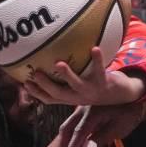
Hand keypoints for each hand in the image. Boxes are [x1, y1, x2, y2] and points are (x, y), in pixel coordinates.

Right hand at [22, 47, 145, 106]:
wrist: (120, 94)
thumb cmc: (95, 86)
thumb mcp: (79, 85)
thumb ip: (66, 78)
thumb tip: (50, 60)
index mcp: (71, 98)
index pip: (50, 98)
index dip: (37, 93)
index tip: (25, 82)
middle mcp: (78, 97)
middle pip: (59, 94)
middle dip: (46, 85)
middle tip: (37, 73)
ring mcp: (91, 90)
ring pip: (77, 85)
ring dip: (67, 75)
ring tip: (59, 64)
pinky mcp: (104, 82)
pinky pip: (100, 70)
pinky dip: (97, 59)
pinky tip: (94, 48)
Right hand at [57, 102, 145, 146]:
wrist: (132, 97)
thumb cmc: (128, 113)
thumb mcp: (118, 128)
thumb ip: (101, 138)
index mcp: (94, 112)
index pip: (79, 131)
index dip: (73, 146)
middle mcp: (83, 109)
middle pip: (67, 128)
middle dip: (62, 146)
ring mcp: (81, 109)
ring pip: (66, 125)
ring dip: (63, 142)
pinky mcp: (81, 111)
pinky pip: (71, 124)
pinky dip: (68, 136)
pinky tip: (67, 145)